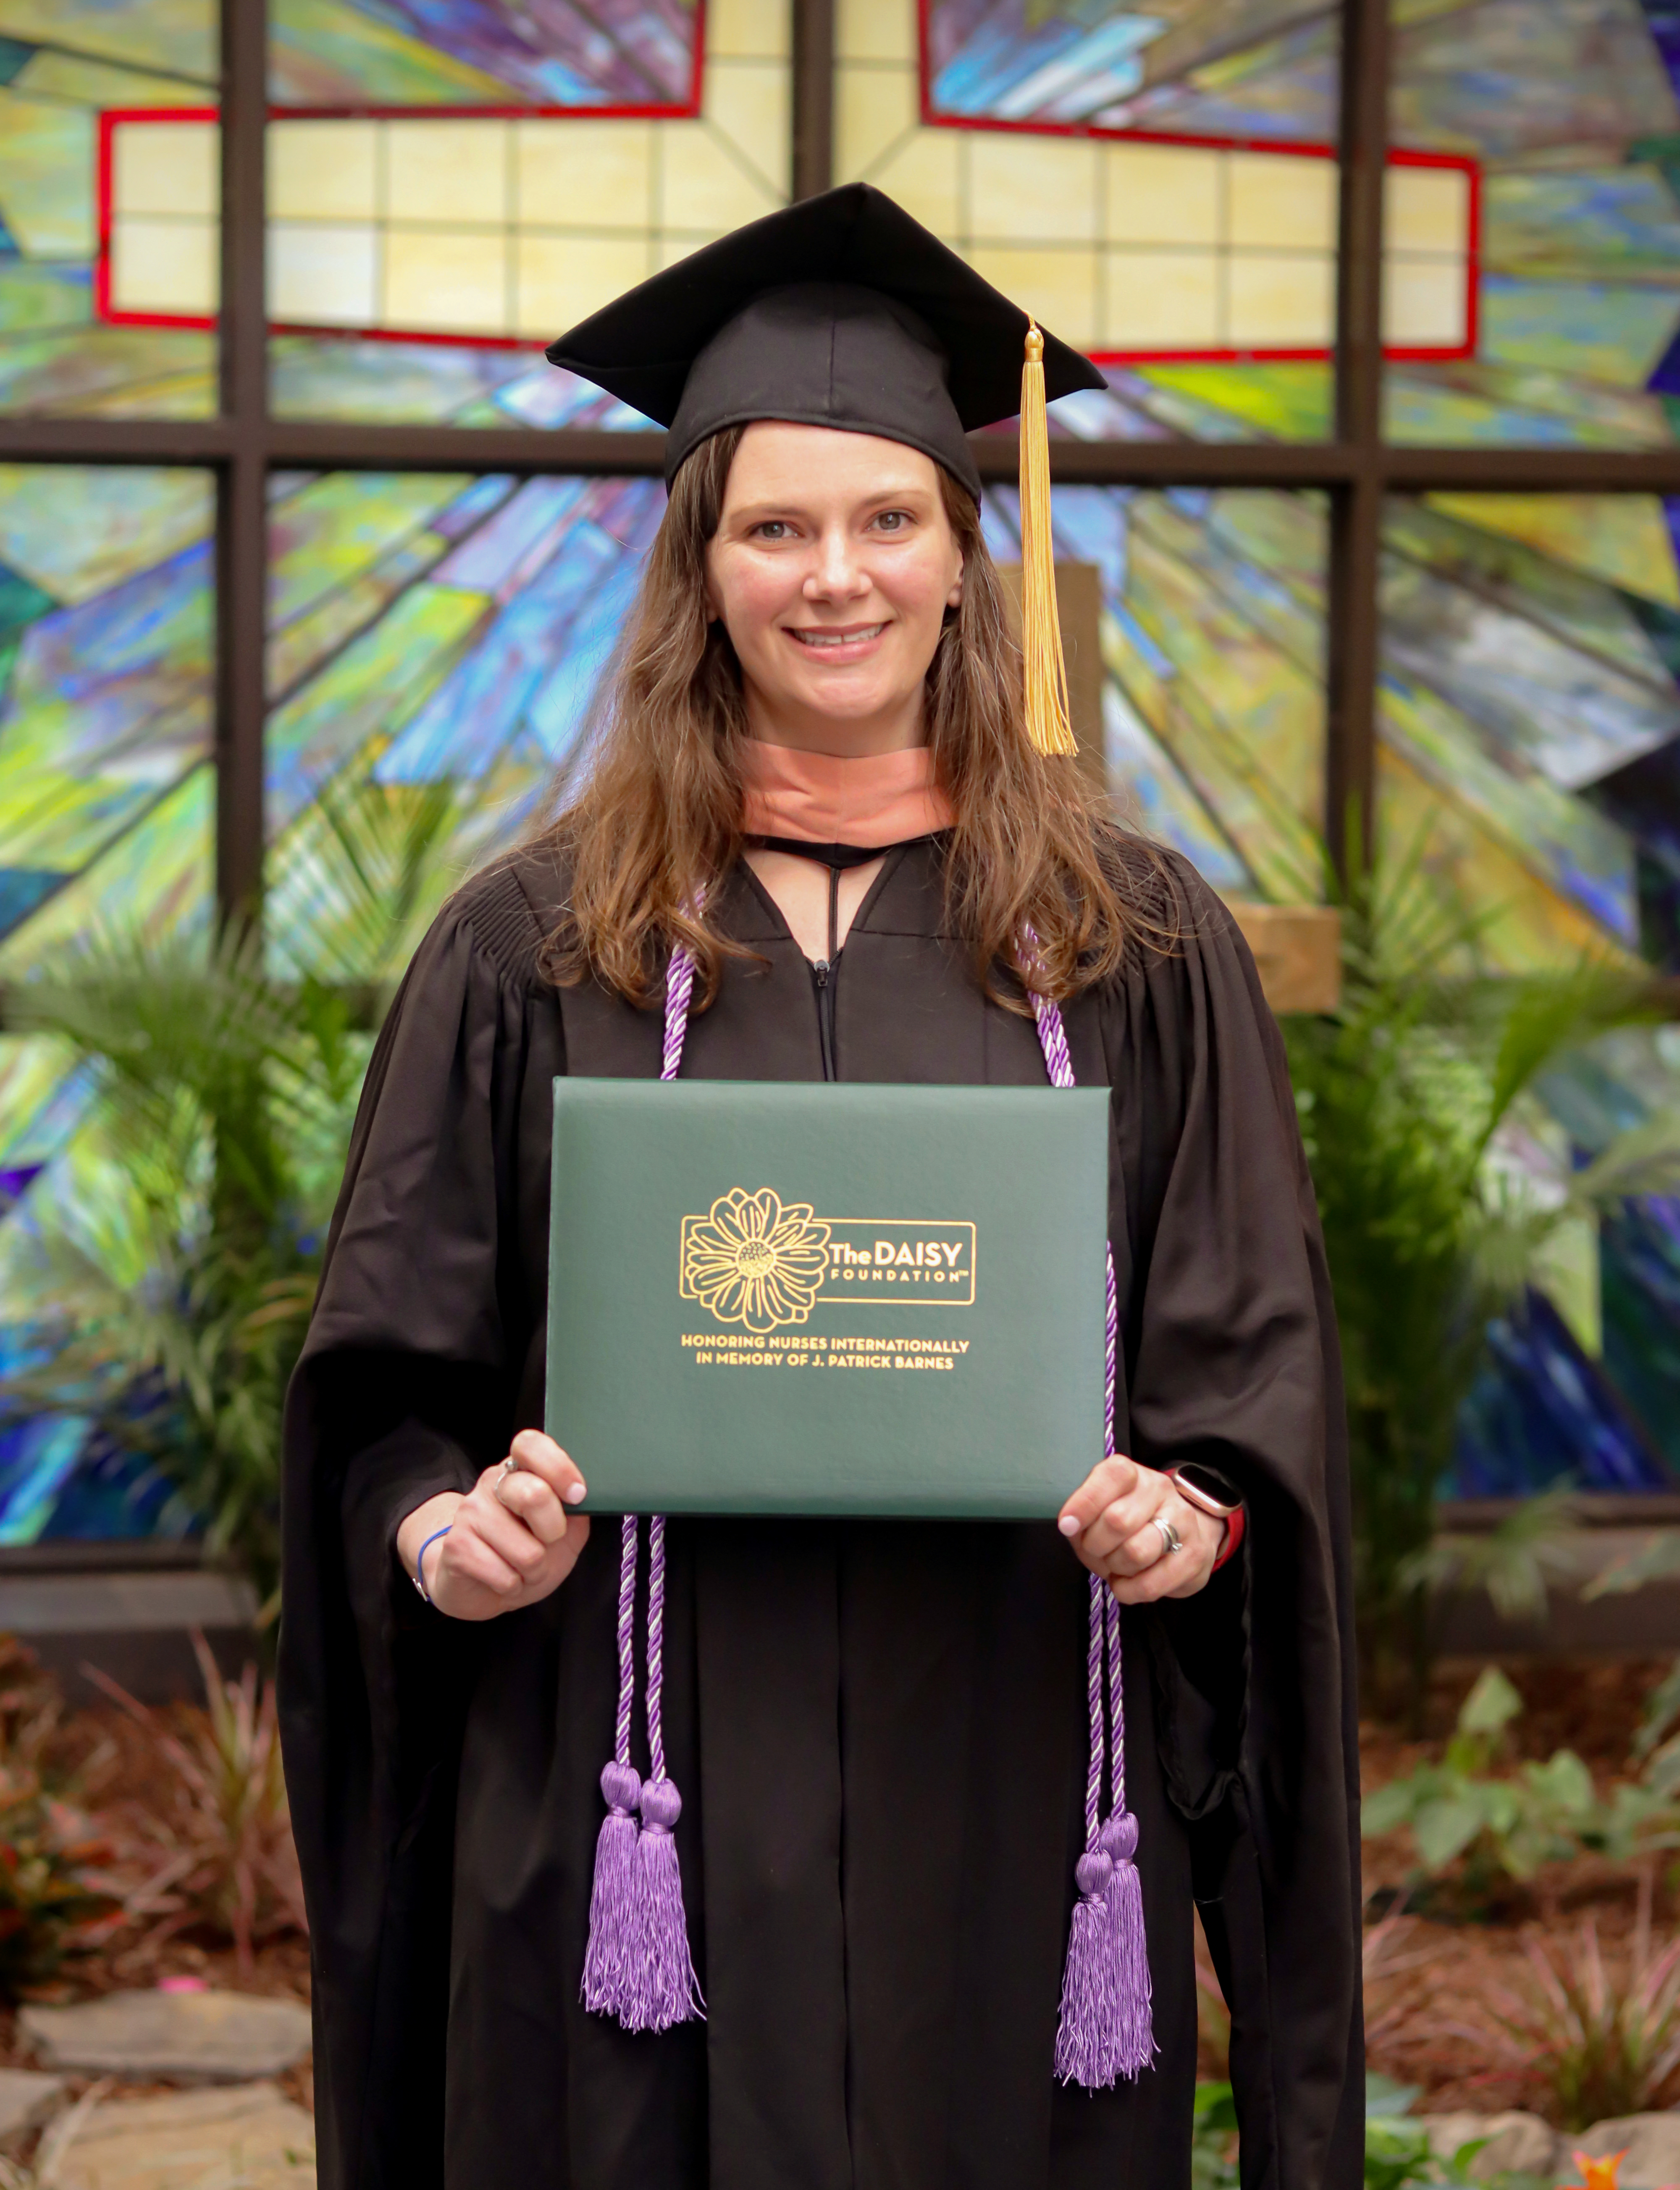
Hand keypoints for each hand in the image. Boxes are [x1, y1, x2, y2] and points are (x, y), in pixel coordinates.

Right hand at [396, 1430, 591, 1621]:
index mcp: (519, 1471)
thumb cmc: (528, 1553)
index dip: (558, 1467)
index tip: (577, 1495)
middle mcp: (491, 1484)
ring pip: (527, 1552)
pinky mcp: (456, 1547)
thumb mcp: (564, 1531)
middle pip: (534, 1496)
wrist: (483, 1587)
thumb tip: (586, 1498)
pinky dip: (514, 1586)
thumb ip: (575, 1511)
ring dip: (535, 1571)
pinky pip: (505, 1577)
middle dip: (554, 1532)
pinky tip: (502, 1579)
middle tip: (548, 1542)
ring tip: (523, 1568)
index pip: (529, 1444)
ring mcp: (470, 1513)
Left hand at [1057, 1455, 1224, 1602]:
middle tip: (1094, 1551)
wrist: (1185, 1535)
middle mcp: (1160, 1491)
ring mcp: (1183, 1522)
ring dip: (1114, 1567)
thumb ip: (1081, 1516)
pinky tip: (1126, 1584)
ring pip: (1136, 1552)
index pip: (1113, 1476)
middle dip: (1095, 1544)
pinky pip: (1151, 1584)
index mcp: (1133, 1475)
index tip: (1067, 1525)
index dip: (1085, 1502)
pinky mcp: (1194, 1557)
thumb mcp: (1099, 1512)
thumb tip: (1069, 1525)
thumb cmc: (1130, 1524)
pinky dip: (1128, 1591)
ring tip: (1114, 1565)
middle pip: (1118, 1520)